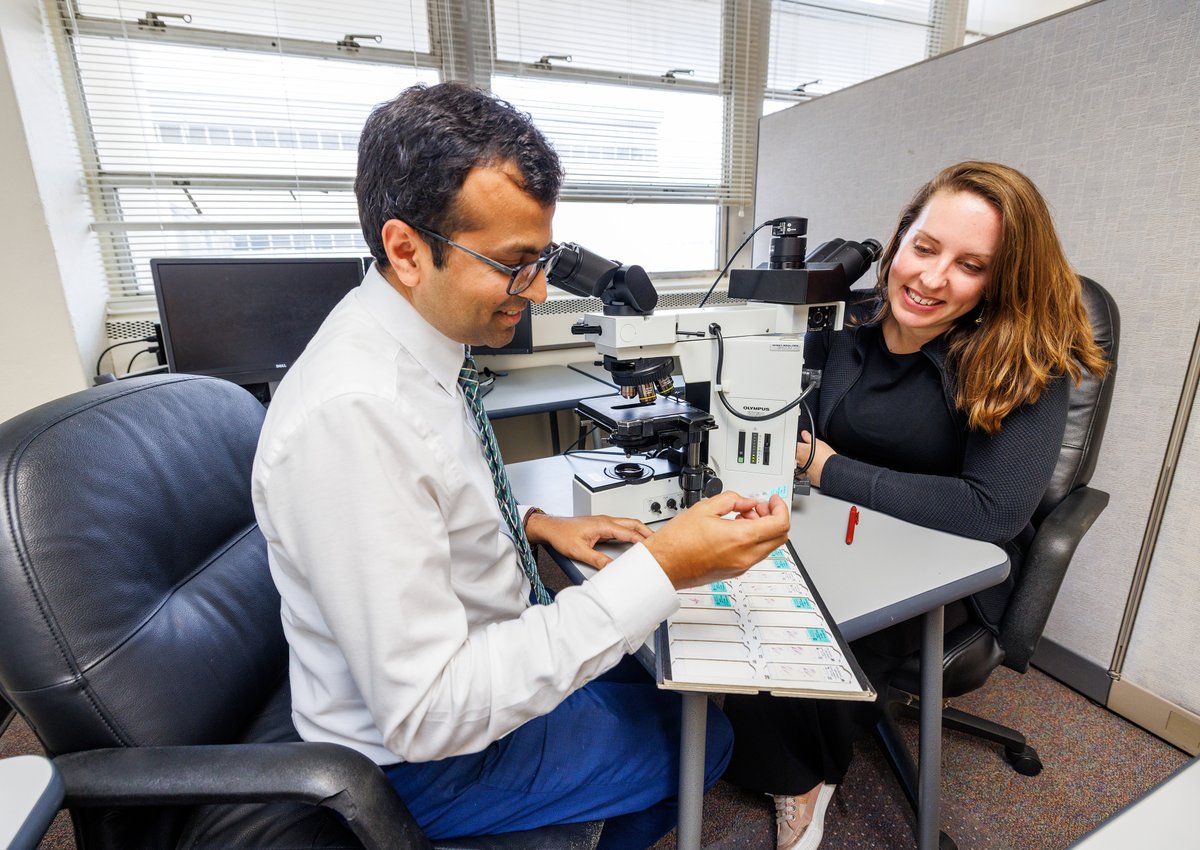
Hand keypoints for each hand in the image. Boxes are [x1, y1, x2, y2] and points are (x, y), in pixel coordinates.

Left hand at [525, 513, 651, 569]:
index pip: (629, 532)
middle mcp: (605, 521)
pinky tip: (631, 540)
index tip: (652, 549)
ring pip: (627, 524)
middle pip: (633, 523)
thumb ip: (597, 560)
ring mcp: (603, 522)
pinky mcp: (600, 526)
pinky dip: (630, 532)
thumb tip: (611, 568)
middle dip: (647, 532)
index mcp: (603, 525)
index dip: (642, 541)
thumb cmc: (561, 535)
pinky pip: (620, 527)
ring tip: (649, 541)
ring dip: (639, 531)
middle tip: (659, 541)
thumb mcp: (579, 551)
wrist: (550, 528)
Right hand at [643, 491, 789, 588]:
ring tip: (743, 516)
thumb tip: (747, 502)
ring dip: (763, 529)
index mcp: (740, 538)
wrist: (663, 566)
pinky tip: (735, 529)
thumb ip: (732, 500)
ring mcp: (741, 566)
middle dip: (774, 517)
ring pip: (769, 546)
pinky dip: (753, 540)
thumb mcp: (704, 508)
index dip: (780, 508)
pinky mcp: (734, 572)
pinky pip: (755, 554)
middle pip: (780, 537)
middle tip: (759, 507)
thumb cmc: (676, 542)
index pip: (780, 524)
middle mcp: (745, 556)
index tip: (772, 500)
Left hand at [797, 430, 836, 486]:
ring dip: (802, 462)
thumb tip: (804, 434)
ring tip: (812, 461)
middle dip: (798, 454)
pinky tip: (813, 469)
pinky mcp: (805, 477)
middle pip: (794, 455)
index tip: (802, 444)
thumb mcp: (818, 443)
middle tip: (808, 453)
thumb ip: (808, 437)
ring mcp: (801, 468)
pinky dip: (806, 471)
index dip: (798, 444)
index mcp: (799, 450)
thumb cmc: (826, 456)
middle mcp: (798, 460)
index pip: (793, 445)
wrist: (832, 470)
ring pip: (798, 464)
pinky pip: (803, 473)